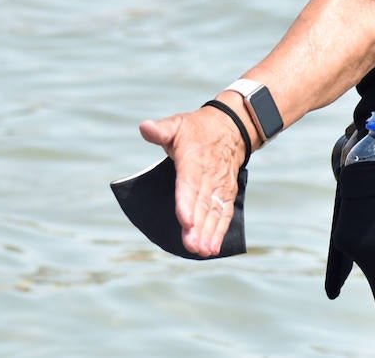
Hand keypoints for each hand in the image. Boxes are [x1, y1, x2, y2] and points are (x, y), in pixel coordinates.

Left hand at [138, 104, 247, 256]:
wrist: (229, 129)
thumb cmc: (196, 130)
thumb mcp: (176, 124)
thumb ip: (160, 130)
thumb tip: (145, 127)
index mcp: (193, 159)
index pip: (189, 183)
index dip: (187, 202)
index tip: (185, 220)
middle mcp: (208, 175)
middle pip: (202, 203)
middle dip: (197, 226)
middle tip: (191, 245)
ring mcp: (220, 186)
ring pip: (213, 212)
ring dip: (208, 232)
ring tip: (200, 250)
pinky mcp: (227, 193)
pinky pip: (224, 214)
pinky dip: (219, 232)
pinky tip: (212, 248)